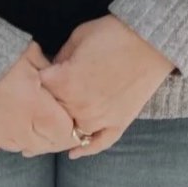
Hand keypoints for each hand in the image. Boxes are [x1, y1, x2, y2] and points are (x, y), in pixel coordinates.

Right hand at [0, 40, 79, 157]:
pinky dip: (0, 138)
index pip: (63, 132)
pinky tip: (2, 122)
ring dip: (27, 136)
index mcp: (35, 107)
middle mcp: (18, 127)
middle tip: (46, 114)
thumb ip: (50, 74)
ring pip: (20, 147)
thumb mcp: (32, 54)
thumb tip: (61, 84)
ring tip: (24, 115)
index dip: (68, 125)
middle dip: (50, 134)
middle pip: (43, 145)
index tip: (65, 114)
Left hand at [37, 15, 176, 158]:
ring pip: (71, 132)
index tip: (39, 75)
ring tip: (58, 119)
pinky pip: (98, 144)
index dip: (38, 79)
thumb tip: (52, 69)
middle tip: (48, 94)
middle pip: (52, 112)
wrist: (150, 41)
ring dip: (63, 126)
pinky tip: (73, 153)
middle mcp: (79, 106)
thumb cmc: (112, 33)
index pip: (38, 88)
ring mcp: (99, 119)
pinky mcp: (118, 124)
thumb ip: (61, 55)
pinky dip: (84, 150)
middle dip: (47, 103)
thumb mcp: (79, 36)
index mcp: (65, 82)